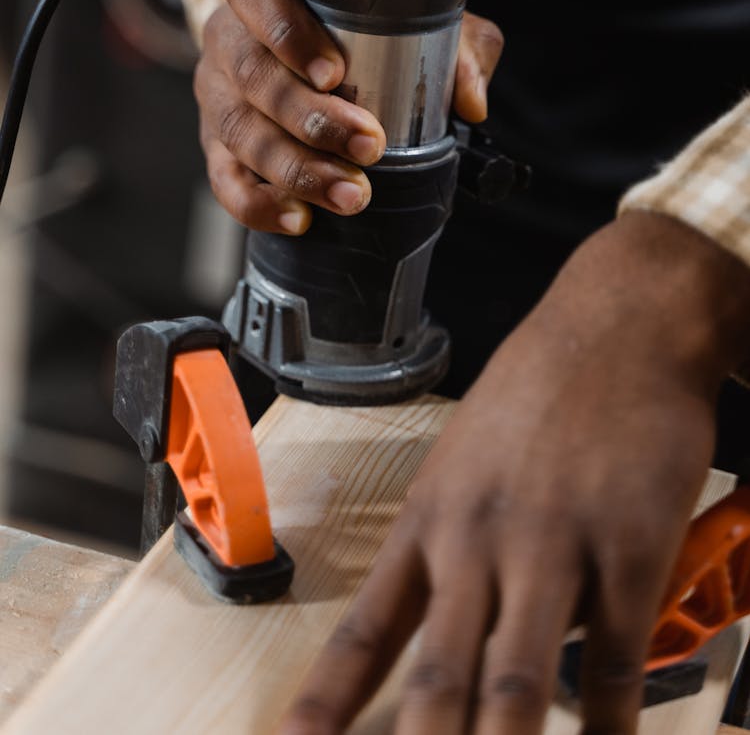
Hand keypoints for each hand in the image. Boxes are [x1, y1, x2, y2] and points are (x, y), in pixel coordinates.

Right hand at [193, 0, 503, 233]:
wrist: (314, 60)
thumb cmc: (363, 33)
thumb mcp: (417, 21)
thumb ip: (455, 47)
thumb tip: (470, 101)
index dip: (289, 35)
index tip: (334, 73)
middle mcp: (230, 40)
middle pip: (254, 77)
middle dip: (312, 118)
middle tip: (368, 145)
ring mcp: (217, 95)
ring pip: (241, 133)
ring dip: (297, 169)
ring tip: (349, 194)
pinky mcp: (216, 146)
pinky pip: (225, 180)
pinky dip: (259, 205)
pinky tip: (300, 219)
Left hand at [277, 210, 749, 733]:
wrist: (618, 324)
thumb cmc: (539, 388)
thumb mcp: (468, 455)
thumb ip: (460, 545)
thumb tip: (464, 626)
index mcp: (430, 519)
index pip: (363, 635)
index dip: (323, 707)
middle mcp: (478, 540)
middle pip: (435, 680)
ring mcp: (551, 545)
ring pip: (516, 683)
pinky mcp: (627, 547)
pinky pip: (615, 660)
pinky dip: (611, 725)